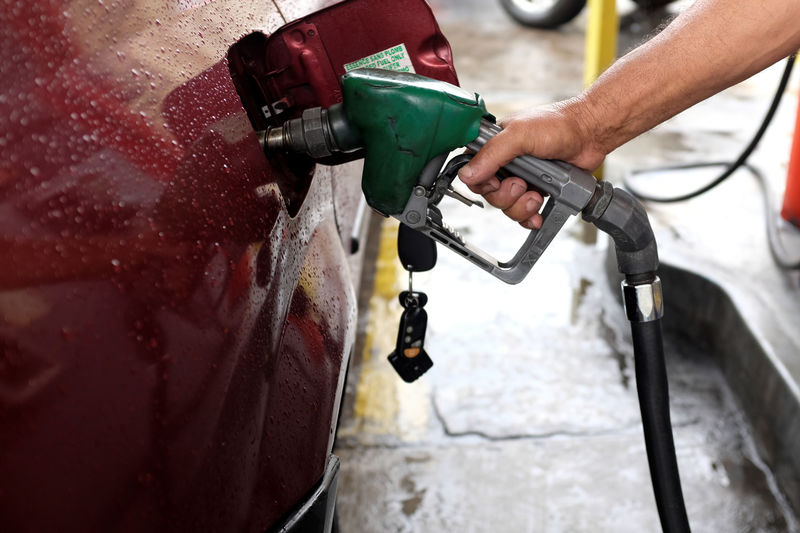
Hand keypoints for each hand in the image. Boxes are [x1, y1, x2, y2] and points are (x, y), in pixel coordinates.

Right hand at [458, 99, 604, 228]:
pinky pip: (524, 213)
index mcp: (495, 146)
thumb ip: (492, 154)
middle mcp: (506, 163)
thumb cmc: (558, 125)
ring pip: (507, 207)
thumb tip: (467, 174)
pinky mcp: (537, 190)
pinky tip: (538, 214)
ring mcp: (522, 178)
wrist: (590, 134)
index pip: (474, 173)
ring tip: (537, 195)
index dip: (482, 184)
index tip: (495, 183)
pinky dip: (529, 217)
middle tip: (521, 186)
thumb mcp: (519, 135)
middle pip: (490, 195)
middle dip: (505, 197)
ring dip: (520, 207)